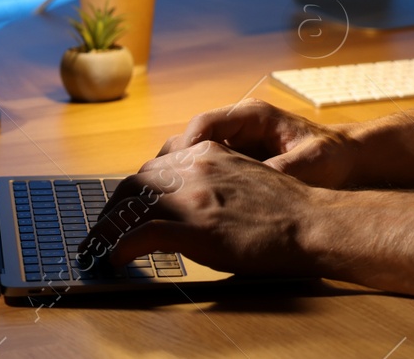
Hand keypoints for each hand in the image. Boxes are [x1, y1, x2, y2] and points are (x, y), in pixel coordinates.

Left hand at [78, 140, 323, 275]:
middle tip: (105, 231)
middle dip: (115, 208)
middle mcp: (196, 167)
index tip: (124, 210)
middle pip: (136, 183)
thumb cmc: (285, 209)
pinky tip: (116, 259)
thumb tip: (188, 204)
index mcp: (209, 153)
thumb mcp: (243, 179)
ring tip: (101, 247)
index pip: (154, 167)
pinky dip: (121, 248)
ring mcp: (194, 196)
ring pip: (132, 205)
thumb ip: (213, 182)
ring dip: (109, 228)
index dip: (133, 192)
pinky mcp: (196, 228)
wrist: (312, 222)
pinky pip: (142, 236)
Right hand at [157, 100, 358, 188]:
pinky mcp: (233, 164)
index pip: (205, 124)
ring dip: (177, 180)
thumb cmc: (331, 156)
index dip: (187, 148)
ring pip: (190, 157)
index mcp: (253, 116)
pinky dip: (190, 189)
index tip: (177, 175)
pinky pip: (202, 173)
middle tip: (158, 196)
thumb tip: (254, 186)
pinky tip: (186, 214)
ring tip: (165, 208)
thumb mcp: (312, 163)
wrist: (345, 159)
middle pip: (189, 140)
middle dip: (170, 167)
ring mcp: (233, 145)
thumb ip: (282, 171)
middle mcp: (237, 126)